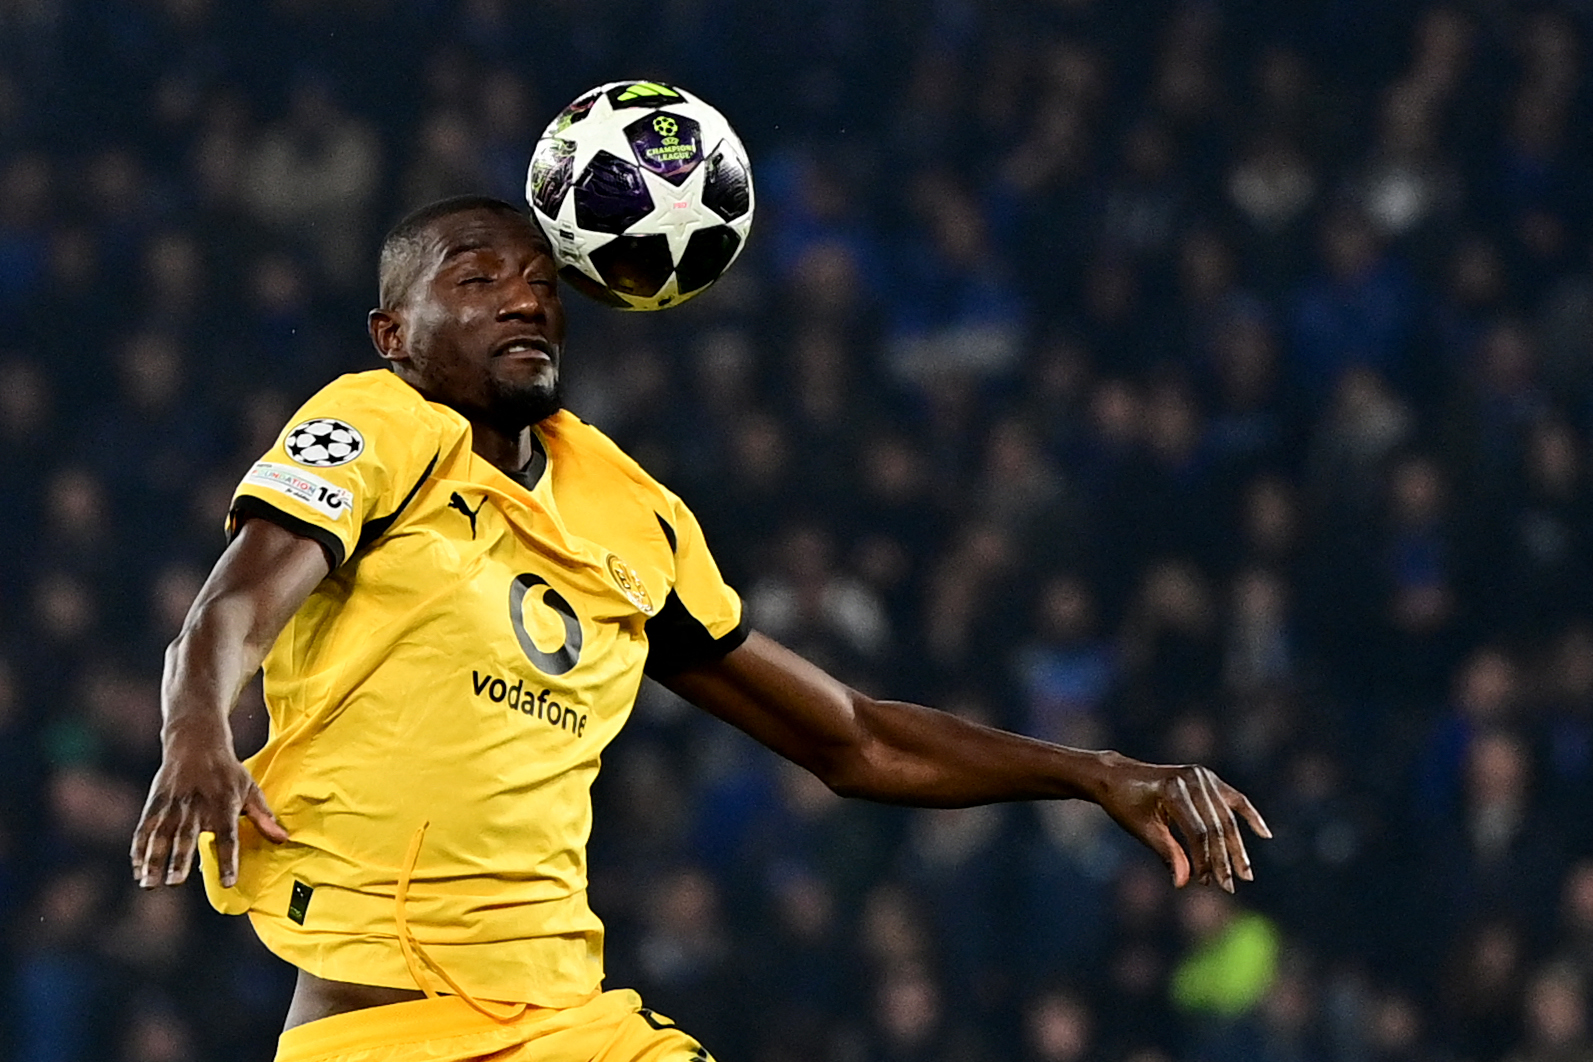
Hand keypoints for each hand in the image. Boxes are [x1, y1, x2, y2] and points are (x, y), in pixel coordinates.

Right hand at [130, 740, 287, 888]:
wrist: (195, 742)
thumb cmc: (227, 771)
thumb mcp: (249, 788)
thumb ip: (263, 816)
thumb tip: (283, 839)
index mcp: (223, 803)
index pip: (227, 835)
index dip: (228, 859)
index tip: (228, 882)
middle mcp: (195, 805)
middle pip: (187, 836)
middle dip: (180, 860)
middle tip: (176, 882)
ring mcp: (172, 805)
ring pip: (160, 836)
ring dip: (154, 860)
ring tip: (149, 884)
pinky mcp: (155, 804)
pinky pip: (143, 830)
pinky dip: (139, 850)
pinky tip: (137, 870)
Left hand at [1093, 752, 1270, 891]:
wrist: (1116, 775)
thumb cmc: (1125, 803)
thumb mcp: (1142, 829)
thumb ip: (1167, 853)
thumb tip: (1184, 883)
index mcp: (1173, 789)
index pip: (1198, 832)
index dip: (1204, 860)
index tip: (1203, 883)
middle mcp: (1192, 779)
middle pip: (1216, 826)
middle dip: (1224, 859)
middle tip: (1230, 887)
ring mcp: (1202, 775)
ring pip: (1227, 817)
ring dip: (1237, 847)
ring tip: (1245, 874)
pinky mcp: (1207, 777)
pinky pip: (1234, 799)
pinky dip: (1248, 816)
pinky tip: (1264, 834)